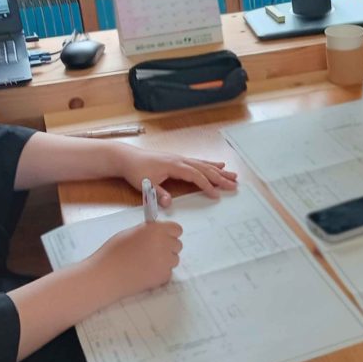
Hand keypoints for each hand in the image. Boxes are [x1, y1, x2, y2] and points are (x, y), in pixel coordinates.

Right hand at [88, 221, 183, 299]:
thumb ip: (148, 231)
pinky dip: (160, 274)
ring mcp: (166, 261)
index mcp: (156, 229)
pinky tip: (145, 274)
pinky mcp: (163, 276)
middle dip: (168, 248)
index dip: (170, 234)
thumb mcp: (130, 233)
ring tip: (146, 264)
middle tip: (152, 253)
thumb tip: (158, 233)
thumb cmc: (113, 252)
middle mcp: (165, 243)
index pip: (177, 229)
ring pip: (174, 259)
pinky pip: (168, 273)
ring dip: (165, 261)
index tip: (163, 238)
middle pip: (177, 245)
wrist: (105, 276)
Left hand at [115, 145, 237, 205]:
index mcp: (174, 166)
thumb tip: (169, 203)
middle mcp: (181, 160)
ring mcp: (181, 159)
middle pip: (205, 169)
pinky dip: (211, 164)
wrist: (128, 158)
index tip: (217, 194)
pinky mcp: (179, 160)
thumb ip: (158, 193)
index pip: (195, 176)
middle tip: (234, 185)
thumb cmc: (136, 171)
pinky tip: (219, 165)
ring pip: (204, 165)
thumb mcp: (145, 185)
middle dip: (220, 177)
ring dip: (219, 171)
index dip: (207, 185)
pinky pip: (199, 162)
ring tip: (233, 175)